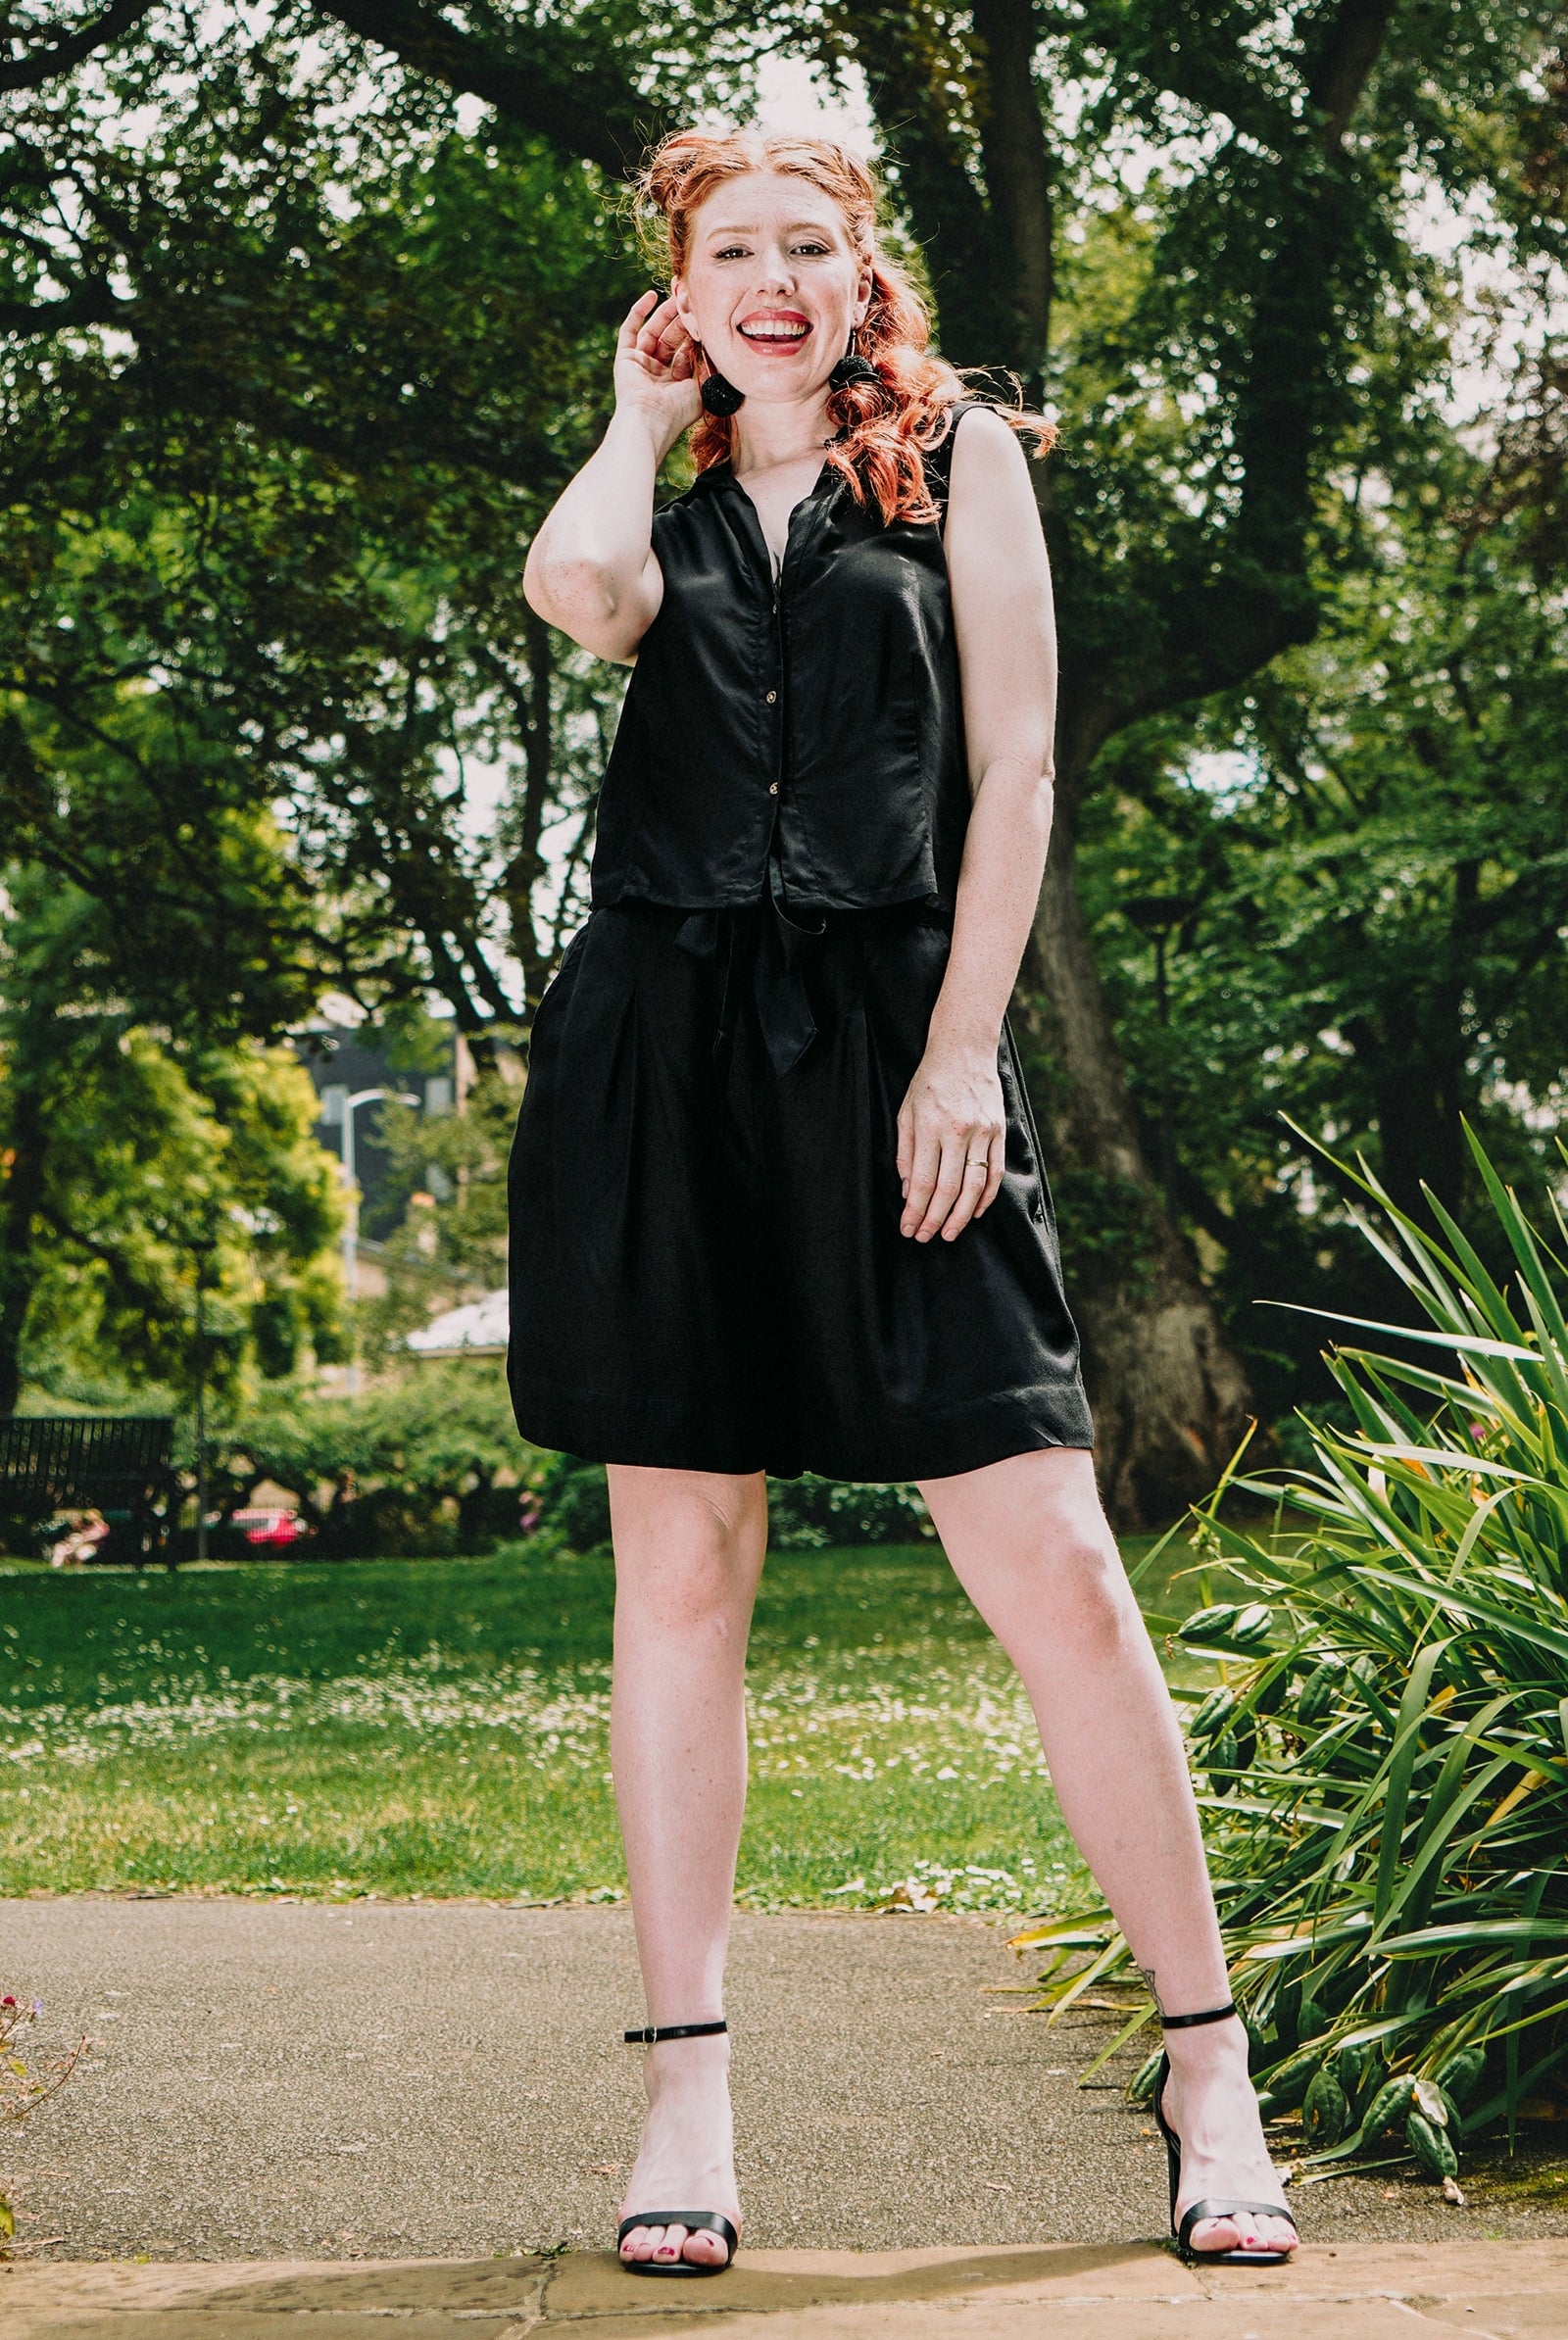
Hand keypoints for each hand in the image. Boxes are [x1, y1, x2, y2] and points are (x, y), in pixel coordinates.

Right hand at [613, 289, 701, 444]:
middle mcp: (657, 375)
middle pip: (671, 340)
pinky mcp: (625, 358)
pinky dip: (639, 312)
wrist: (649, 420)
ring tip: (678, 296)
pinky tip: (652, 296)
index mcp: (675, 385)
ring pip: (653, 332)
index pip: (686, 352)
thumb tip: (716, 347)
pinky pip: (630, 329)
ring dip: (666, 314)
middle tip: (692, 300)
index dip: (695, 334)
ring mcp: (640, 366)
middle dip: (682, 320)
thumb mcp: (702, 389)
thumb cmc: (677, 412)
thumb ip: (709, 368)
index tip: (706, 317)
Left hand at [896, 1041, 1004, 1241]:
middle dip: (935, 1219)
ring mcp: (983, 1132)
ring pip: (974, 1187)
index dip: (916, 1211)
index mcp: (930, 1127)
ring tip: (950, 1233)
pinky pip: (995, 1173)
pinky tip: (974, 1212)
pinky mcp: (999, 1132)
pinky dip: (986, 1197)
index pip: (923, 1182)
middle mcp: (958, 1132)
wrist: (964, 1049)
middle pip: (948, 1190)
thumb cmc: (929, 1080)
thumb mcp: (906, 1112)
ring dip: (961, 1216)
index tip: (909, 1228)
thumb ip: (906, 1153)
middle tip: (926, 1237)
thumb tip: (908, 1191)